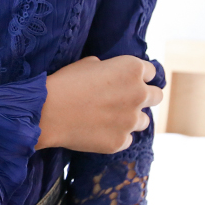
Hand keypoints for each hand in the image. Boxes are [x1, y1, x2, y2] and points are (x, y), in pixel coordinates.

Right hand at [35, 55, 162, 153]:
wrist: (47, 112)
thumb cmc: (65, 83)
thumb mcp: (88, 63)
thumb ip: (109, 68)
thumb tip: (111, 74)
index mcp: (132, 69)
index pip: (150, 72)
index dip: (139, 76)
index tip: (129, 81)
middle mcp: (139, 94)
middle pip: (157, 96)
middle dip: (145, 97)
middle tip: (127, 100)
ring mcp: (131, 120)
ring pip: (144, 121)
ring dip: (131, 119)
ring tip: (109, 118)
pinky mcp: (120, 141)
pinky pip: (126, 139)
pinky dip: (117, 136)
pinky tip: (98, 131)